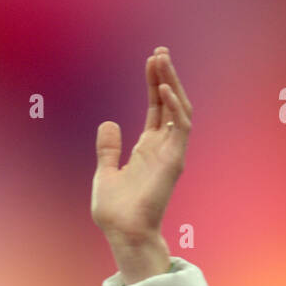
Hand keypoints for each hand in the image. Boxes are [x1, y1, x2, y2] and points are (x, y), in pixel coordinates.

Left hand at [91, 47, 191, 245]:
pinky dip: (174, 107)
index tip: (151, 61)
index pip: (156, 109)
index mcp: (147, 149)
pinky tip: (163, 89)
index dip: (154, 84)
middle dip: (166, 76)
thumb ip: (108, 149)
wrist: (123, 233)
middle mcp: (162, 148)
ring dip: (172, 84)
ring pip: (179, 110)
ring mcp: (170, 154)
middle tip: (160, 52)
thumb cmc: (115, 212)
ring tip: (162, 61)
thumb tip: (108, 123)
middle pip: (169, 104)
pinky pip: (181, 127)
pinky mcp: (174, 161)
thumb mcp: (105, 173)